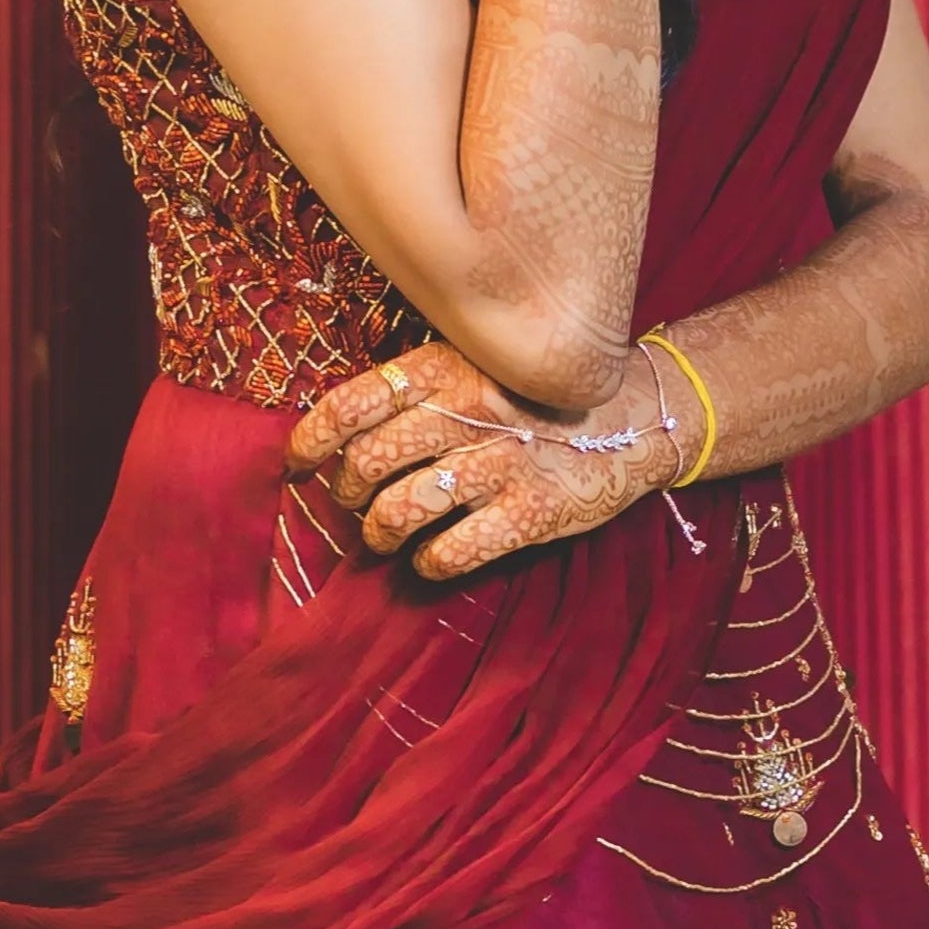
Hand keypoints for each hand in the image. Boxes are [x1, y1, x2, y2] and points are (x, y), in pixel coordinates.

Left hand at [285, 335, 677, 581]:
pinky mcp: (530, 512)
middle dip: (349, 493)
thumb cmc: (535, 397)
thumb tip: (344, 432)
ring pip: (401, 509)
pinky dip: (429, 563)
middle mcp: (467, 412)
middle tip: (356, 504)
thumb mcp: (477, 365)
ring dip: (380, 533)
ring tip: (385, 538)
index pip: (353, 403)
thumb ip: (419, 390)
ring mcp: (499, 464)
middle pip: (369, 461)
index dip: (310, 439)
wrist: (632, 417)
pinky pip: (452, 550)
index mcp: (446, 369)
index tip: (296, 464)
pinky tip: (432, 559)